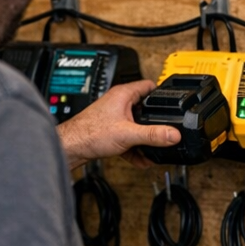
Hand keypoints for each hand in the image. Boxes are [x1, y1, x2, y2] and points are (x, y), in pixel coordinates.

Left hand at [56, 80, 179, 170]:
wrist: (71, 147)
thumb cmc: (89, 133)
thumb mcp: (128, 134)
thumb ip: (153, 135)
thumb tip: (173, 134)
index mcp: (123, 94)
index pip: (149, 85)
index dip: (163, 94)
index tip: (173, 104)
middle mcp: (118, 102)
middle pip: (145, 108)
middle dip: (155, 122)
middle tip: (165, 129)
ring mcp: (114, 116)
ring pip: (137, 125)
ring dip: (145, 138)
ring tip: (154, 148)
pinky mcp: (110, 130)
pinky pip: (129, 137)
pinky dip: (136, 148)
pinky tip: (141, 159)